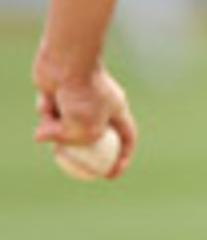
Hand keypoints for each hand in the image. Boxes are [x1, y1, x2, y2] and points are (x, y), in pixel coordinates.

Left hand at [33, 56, 137, 178]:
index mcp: (117, 111)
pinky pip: (50, 113)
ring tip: (51, 120)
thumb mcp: (88, 131)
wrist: (66, 63)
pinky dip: (46, 112)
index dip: (122, 158)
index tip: (111, 176)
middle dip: (75, 147)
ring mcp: (79, 98)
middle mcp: (100, 105)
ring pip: (66, 125)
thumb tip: (53, 142)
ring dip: (55, 129)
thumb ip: (77, 143)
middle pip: (91, 134)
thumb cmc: (84, 96)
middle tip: (64, 158)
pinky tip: (47, 101)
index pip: (126, 138)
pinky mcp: (60, 93)